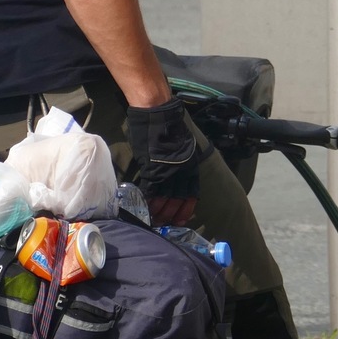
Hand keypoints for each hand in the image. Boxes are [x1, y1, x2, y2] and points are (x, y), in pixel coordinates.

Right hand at [125, 97, 206, 226]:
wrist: (159, 116)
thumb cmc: (170, 126)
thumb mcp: (184, 146)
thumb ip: (181, 162)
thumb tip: (176, 171)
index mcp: (191, 166)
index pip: (192, 193)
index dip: (186, 207)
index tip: (182, 219)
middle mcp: (182, 172)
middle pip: (178, 199)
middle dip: (172, 213)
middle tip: (165, 222)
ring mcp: (167, 172)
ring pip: (165, 198)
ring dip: (159, 210)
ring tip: (154, 219)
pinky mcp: (152, 170)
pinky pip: (151, 191)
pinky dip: (148, 201)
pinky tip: (145, 207)